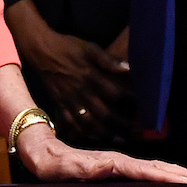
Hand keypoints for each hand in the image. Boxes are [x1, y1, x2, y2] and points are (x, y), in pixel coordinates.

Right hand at [3, 3, 132, 143]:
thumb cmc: (69, 47)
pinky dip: (86, 133)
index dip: (131, 104)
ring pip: (91, 124)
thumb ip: (108, 60)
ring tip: (122, 139)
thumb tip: (128, 69)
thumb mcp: (90, 47)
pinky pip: (74, 124)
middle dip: (123, 126)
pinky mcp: (61, 105)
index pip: (116, 95)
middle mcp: (81, 92)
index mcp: (91, 76)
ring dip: (107, 134)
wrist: (42, 51)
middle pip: (106, 115)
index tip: (144, 109)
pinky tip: (97, 138)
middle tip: (139, 133)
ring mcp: (70, 101)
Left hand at [13, 123, 186, 184]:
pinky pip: (146, 171)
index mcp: (110, 163)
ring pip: (155, 169)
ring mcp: (120, 165)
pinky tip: (176, 179)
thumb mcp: (65, 167)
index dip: (164, 176)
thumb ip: (84, 168)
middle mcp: (119, 162)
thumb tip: (107, 167)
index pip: (143, 170)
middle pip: (156, 167)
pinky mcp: (118, 168)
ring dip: (178, 173)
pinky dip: (164, 174)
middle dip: (182, 174)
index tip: (184, 181)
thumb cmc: (52, 163)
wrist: (42, 151)